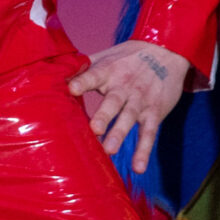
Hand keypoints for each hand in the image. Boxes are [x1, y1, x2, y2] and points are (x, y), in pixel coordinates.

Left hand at [68, 38, 191, 172]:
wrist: (167, 51)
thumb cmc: (127, 58)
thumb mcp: (106, 57)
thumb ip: (82, 68)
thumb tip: (52, 76)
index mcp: (109, 71)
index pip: (94, 75)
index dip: (83, 81)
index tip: (72, 89)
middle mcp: (125, 86)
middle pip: (114, 101)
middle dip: (105, 115)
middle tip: (95, 129)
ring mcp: (141, 100)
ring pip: (130, 117)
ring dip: (120, 133)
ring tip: (110, 150)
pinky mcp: (154, 112)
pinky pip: (150, 132)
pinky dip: (144, 150)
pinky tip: (138, 167)